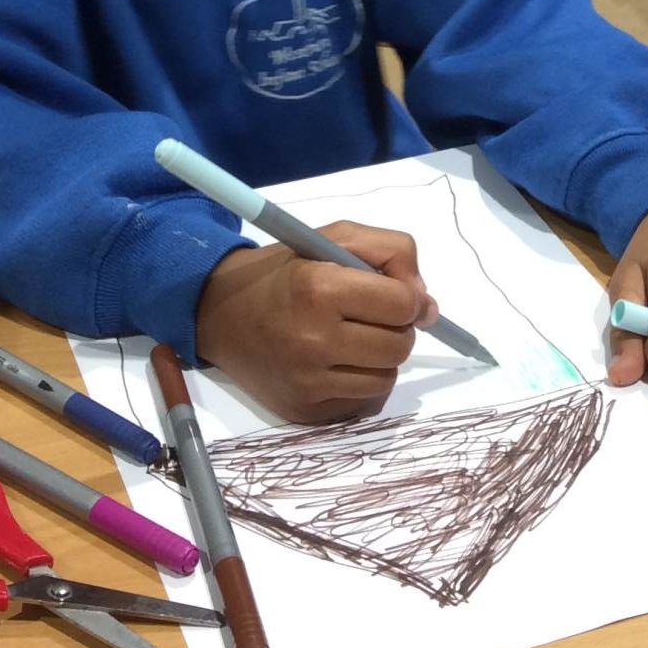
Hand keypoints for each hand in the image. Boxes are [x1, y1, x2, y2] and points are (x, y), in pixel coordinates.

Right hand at [195, 224, 438, 423]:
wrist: (221, 316)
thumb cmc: (283, 272)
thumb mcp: (333, 237)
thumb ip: (390, 251)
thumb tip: (426, 302)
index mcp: (319, 288)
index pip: (401, 304)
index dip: (409, 298)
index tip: (399, 296)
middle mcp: (313, 338)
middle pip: (400, 345)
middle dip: (398, 328)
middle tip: (373, 317)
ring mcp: (308, 381)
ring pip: (387, 377)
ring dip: (382, 357)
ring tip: (353, 338)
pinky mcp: (306, 410)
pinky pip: (365, 401)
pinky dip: (362, 382)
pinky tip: (339, 364)